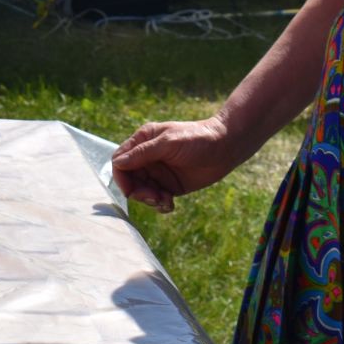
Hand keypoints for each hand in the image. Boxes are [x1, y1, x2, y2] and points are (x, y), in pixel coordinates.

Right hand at [111, 117, 242, 212]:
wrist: (226, 147)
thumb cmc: (197, 138)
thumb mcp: (168, 143)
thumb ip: (142, 153)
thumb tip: (117, 164)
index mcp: (143, 141)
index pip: (120, 161)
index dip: (121, 177)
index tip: (130, 190)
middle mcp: (147, 158)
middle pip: (130, 180)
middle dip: (138, 192)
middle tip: (154, 197)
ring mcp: (159, 173)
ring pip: (142, 192)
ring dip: (150, 200)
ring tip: (165, 201)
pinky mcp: (171, 186)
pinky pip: (157, 199)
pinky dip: (160, 205)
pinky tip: (170, 204)